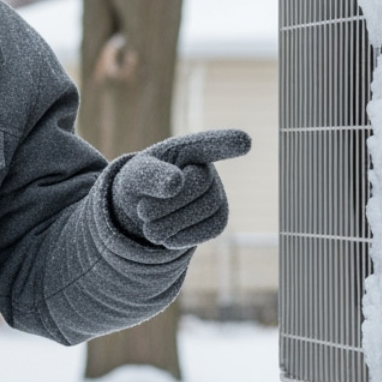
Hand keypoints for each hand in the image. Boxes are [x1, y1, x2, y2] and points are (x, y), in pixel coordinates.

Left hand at [110, 129, 251, 248]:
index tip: (244, 141)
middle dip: (170, 202)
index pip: (210, 143)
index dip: (227, 142)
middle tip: (142, 212)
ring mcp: (217, 194)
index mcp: (187, 149)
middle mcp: (208, 168)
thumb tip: (176, 183)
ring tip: (149, 230)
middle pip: (200, 184)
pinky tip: (167, 239)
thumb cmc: (141, 185)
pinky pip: (213, 228)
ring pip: (208, 209)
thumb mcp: (136, 175)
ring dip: (175, 223)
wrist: (143, 213)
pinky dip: (187, 236)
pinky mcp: (219, 219)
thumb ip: (152, 174)